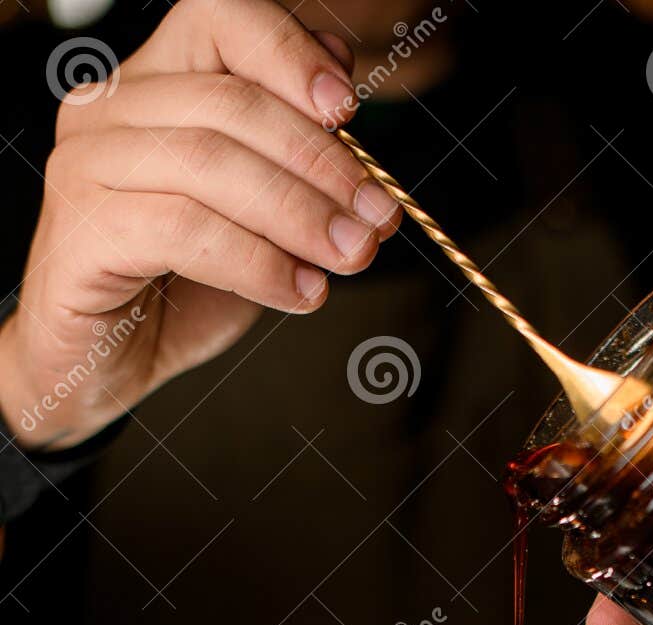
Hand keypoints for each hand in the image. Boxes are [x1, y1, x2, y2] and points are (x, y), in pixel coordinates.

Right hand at [0, 0, 399, 450]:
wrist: (108, 366)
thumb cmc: (177, 289)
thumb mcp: (254, 218)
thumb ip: (289, 156)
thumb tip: (344, 95)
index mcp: (152, 86)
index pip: (219, 21)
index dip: (288, 54)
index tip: (349, 112)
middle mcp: (109, 112)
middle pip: (230, 102)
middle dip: (319, 162)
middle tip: (376, 216)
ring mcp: (86, 168)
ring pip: (209, 162)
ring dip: (298, 213)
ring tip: (350, 256)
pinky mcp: (81, 232)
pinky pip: (184, 230)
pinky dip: (257, 263)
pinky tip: (299, 292)